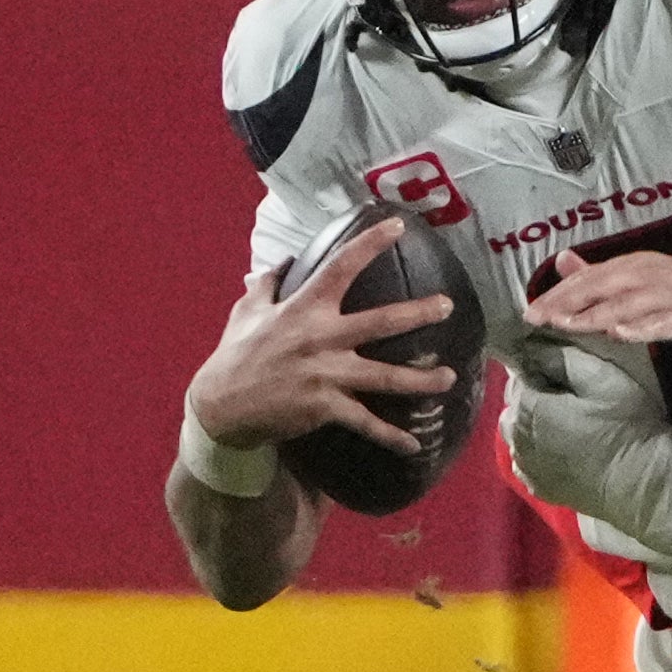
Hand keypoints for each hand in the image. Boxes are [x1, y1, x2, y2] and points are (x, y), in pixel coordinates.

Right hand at [185, 217, 457, 454]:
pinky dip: (390, 436)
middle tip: (448, 305)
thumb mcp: (246, 312)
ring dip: (421, 380)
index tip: (398, 226)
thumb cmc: (234, 356)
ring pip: (385, 377)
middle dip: (418, 314)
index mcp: (304, 309)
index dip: (370, 244)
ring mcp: (326, 374)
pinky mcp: (325, 407)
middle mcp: (321, 338)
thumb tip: (280, 261)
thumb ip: (267, 285)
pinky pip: (365, 422)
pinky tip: (414, 445)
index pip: (341, 267)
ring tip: (451, 378)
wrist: (220, 407)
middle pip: (381, 322)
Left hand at [501, 356, 671, 558]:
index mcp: (527, 405)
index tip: (565, 372)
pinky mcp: (537, 487)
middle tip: (570, 398)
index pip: (519, 374)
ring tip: (567, 424)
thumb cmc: (625, 423)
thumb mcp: (601, 377)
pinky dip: (537, 451)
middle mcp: (515, 435)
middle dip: (534, 396)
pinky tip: (563, 450)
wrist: (641, 483)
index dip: (541, 369)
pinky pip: (527, 460)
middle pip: (515, 405)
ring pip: (518, 433)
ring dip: (533, 424)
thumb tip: (532, 343)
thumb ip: (561, 356)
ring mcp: (525, 465)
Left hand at [523, 247, 671, 345]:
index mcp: (633, 266)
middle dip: (569, 302)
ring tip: (568, 325)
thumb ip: (599, 274)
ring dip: (597, 314)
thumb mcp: (638, 278)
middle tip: (539, 319)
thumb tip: (562, 262)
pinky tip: (622, 334)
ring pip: (628, 304)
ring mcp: (671, 295)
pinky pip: (663, 322)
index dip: (559, 294)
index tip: (530, 313)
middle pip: (604, 287)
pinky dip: (642, 327)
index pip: (590, 278)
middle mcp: (648, 275)